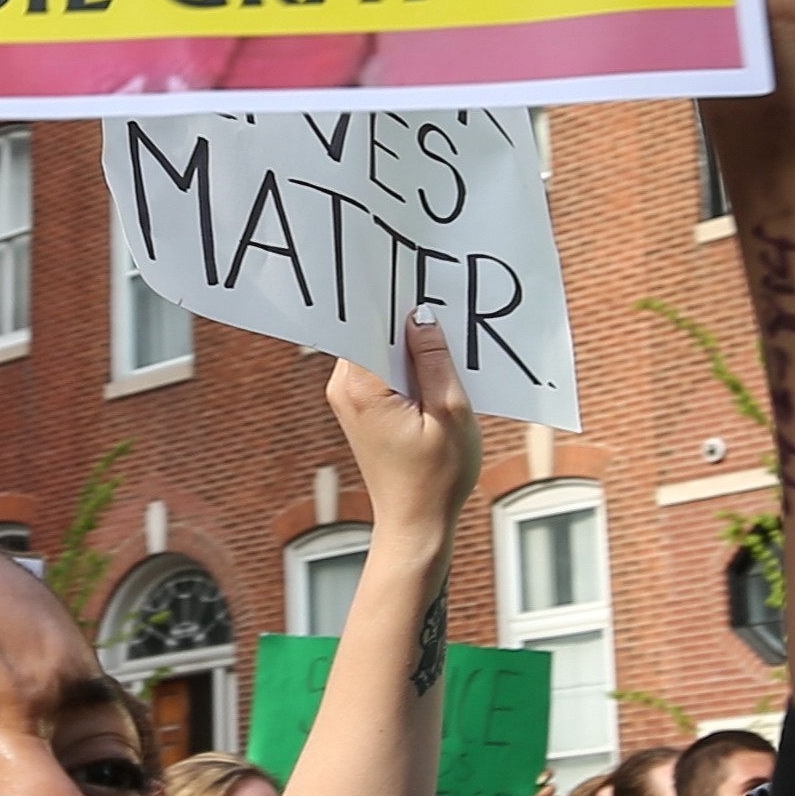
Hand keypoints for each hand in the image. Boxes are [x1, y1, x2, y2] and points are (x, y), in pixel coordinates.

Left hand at [328, 308, 483, 537]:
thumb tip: (421, 315)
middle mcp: (344, 388)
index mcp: (362, 387)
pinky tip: (433, 364)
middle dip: (404, 315)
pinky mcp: (361, 405)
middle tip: (437, 298)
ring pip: (378, 346)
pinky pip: (383, 366)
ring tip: (442, 334)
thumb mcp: (450, 413)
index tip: (411, 272)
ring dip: (408, 340)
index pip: (367, 320)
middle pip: (371, 329)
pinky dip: (406, 361)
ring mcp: (349, 397)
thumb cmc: (436, 478)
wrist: (416, 524)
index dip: (391, 295)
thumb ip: (435, 361)